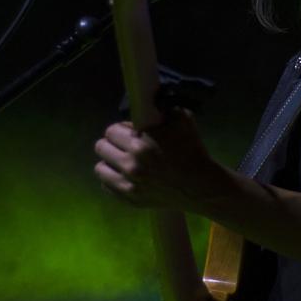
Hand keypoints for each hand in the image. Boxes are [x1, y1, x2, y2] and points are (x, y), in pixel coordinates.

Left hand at [94, 108, 225, 211]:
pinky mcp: (130, 200)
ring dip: (110, 162)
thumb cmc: (192, 150)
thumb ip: (162, 108)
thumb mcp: (181, 120)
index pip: (111, 131)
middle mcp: (131, 166)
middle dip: (112, 144)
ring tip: (122, 161)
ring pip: (100, 168)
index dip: (121, 129)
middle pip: (101, 148)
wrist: (201, 186)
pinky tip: (126, 176)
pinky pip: (106, 186)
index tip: (130, 132)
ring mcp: (130, 186)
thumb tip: (147, 99)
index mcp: (140, 145)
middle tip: (124, 146)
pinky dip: (114, 179)